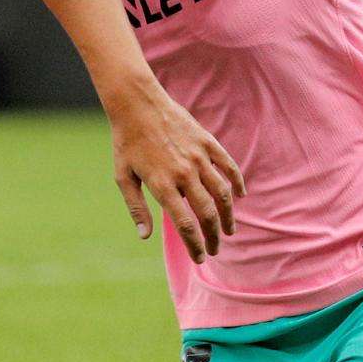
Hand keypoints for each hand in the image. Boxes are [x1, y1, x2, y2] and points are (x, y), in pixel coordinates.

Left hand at [104, 79, 245, 262]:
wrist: (136, 104)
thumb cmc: (126, 143)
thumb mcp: (122, 177)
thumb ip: (136, 208)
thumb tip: (145, 237)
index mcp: (162, 184)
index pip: (185, 225)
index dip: (195, 246)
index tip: (200, 258)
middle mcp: (183, 173)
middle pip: (208, 214)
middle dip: (214, 237)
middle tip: (215, 249)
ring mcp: (198, 157)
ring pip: (222, 193)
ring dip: (229, 215)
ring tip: (229, 229)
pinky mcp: (207, 142)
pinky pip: (228, 166)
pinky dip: (237, 183)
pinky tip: (239, 196)